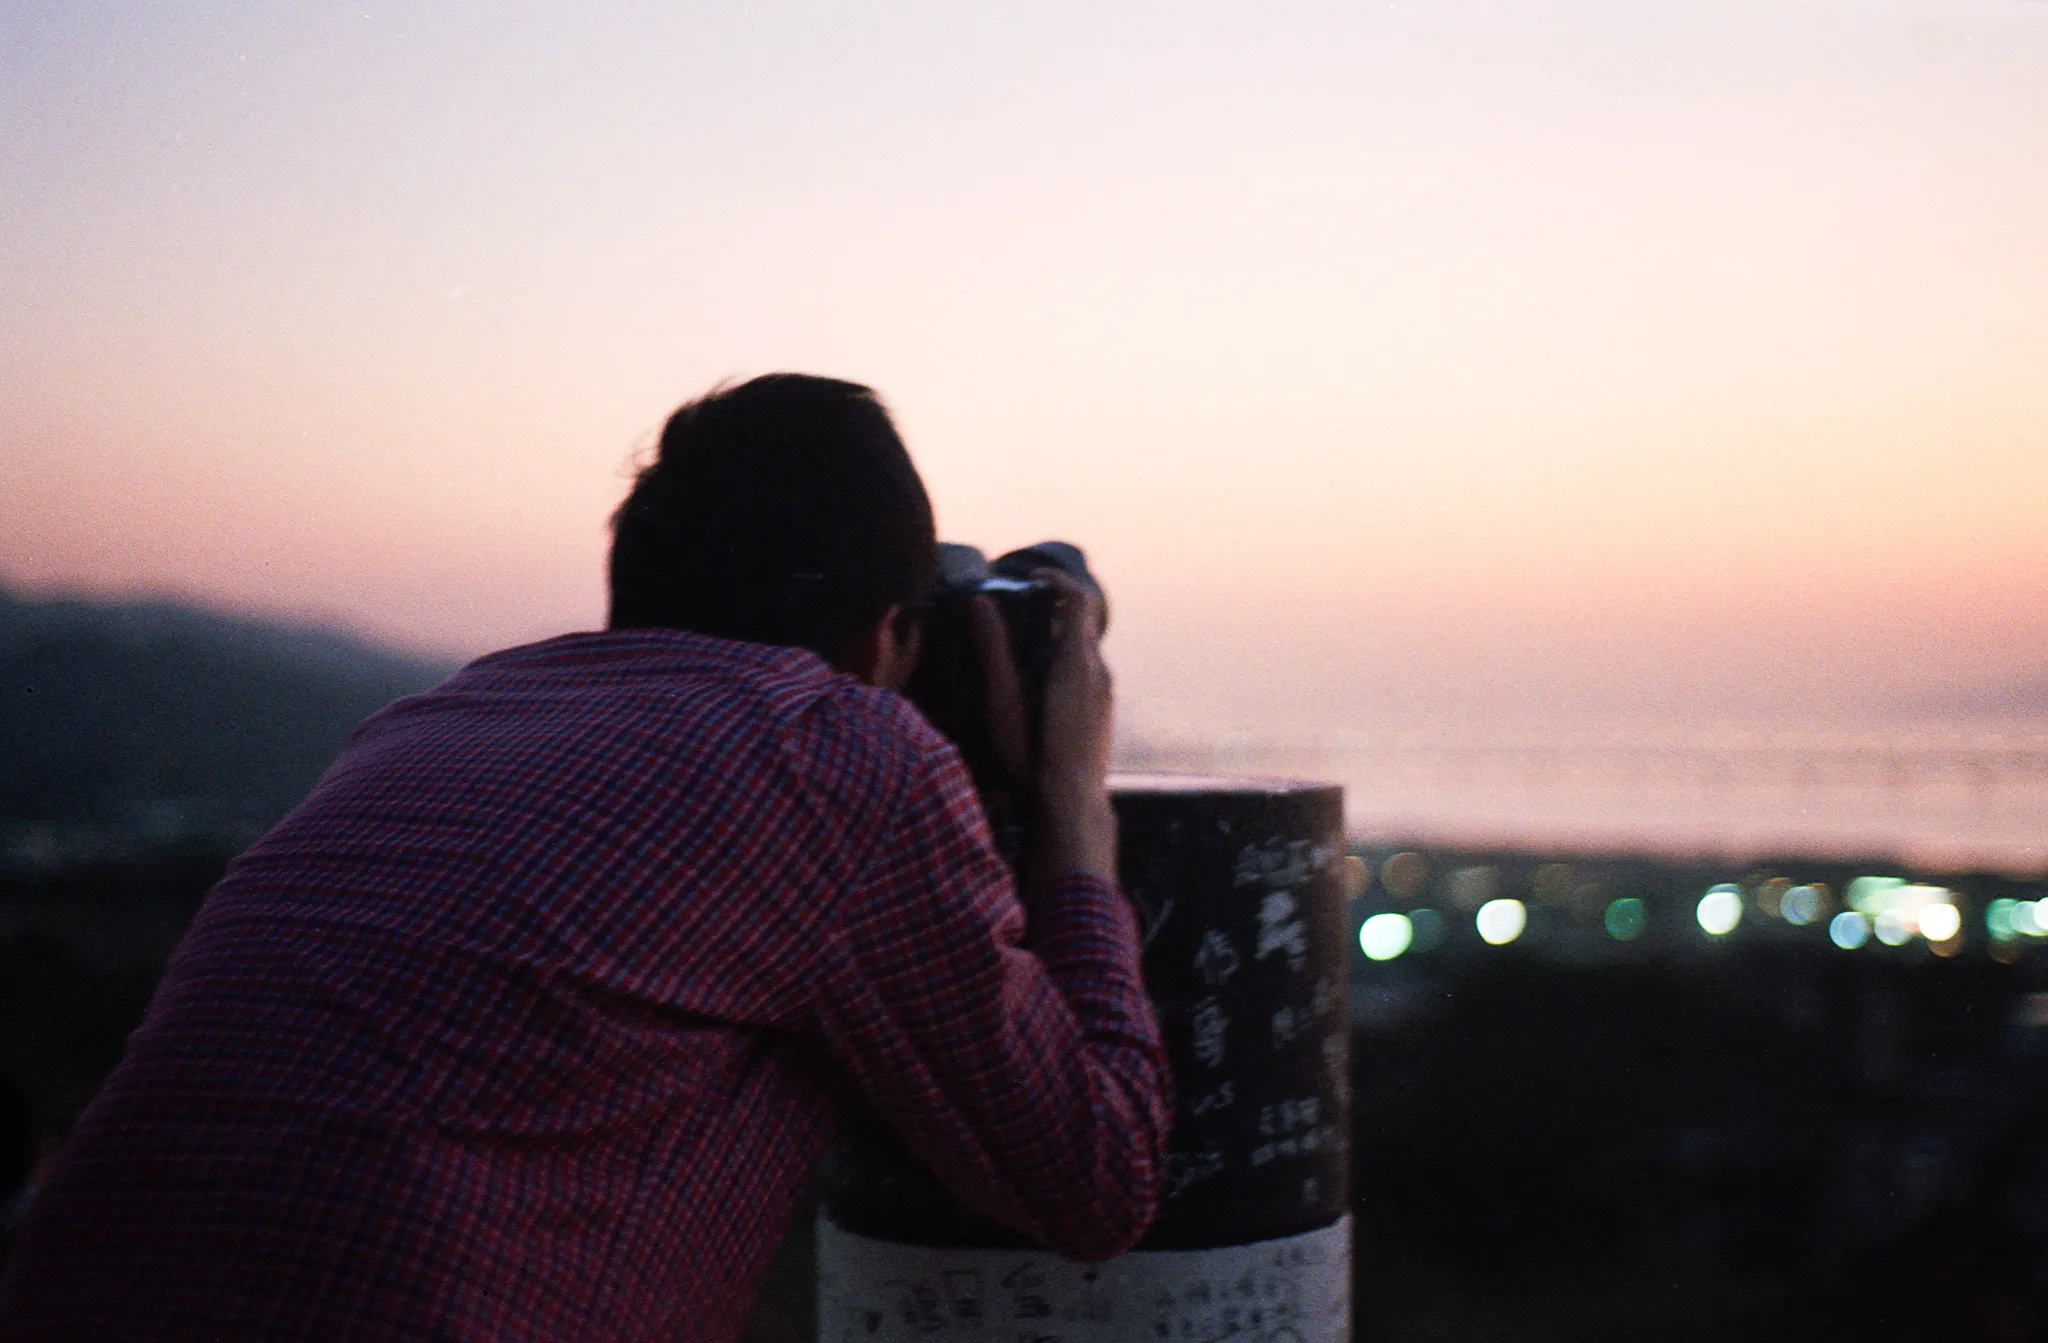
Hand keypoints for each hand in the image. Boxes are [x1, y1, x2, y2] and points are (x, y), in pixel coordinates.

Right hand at [969, 573, 1117, 883]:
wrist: (1071, 806)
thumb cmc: (1032, 758)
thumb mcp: (1004, 702)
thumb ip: (994, 650)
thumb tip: (982, 603)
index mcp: (1077, 663)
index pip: (1077, 599)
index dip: (1054, 580)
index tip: (1030, 577)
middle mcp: (1099, 672)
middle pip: (1082, 621)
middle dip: (1051, 606)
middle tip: (1017, 606)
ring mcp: (1105, 692)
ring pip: (1086, 646)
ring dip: (1057, 634)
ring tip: (1021, 641)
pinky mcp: (1102, 710)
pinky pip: (1088, 669)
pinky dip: (1065, 657)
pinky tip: (1037, 678)